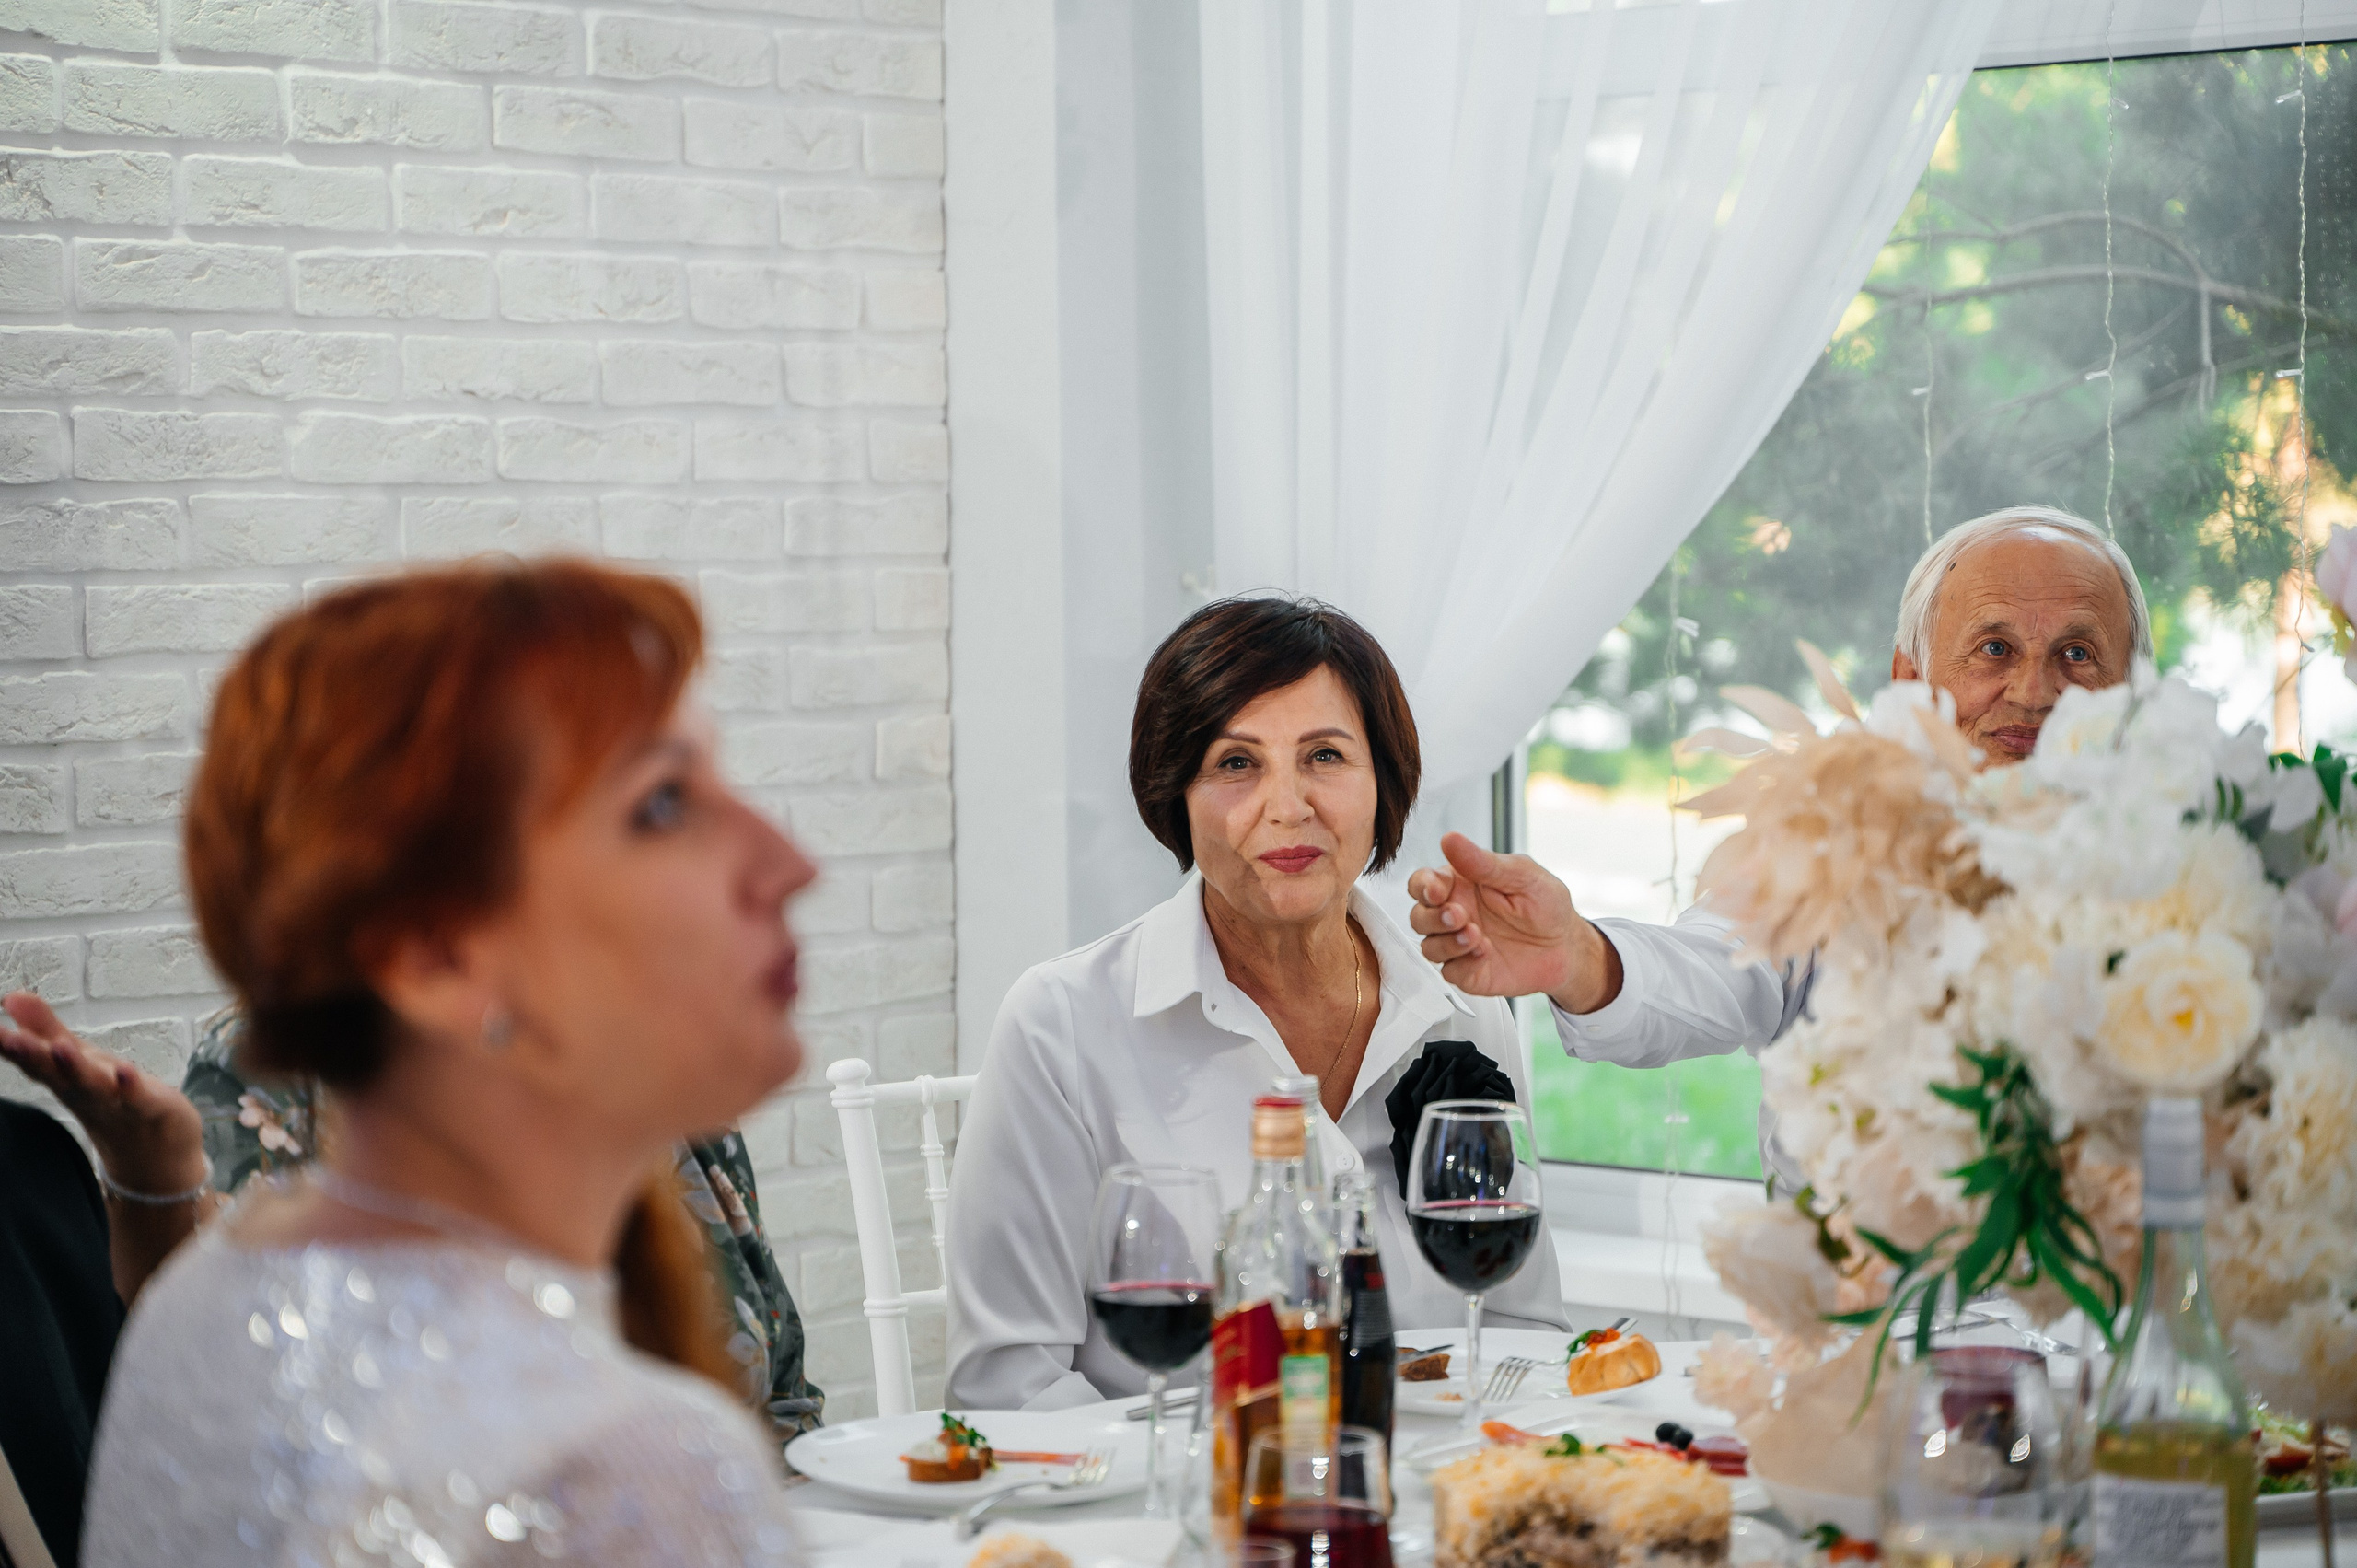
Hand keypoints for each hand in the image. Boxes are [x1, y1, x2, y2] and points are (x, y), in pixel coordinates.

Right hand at [1, 991, 208, 1197]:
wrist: (156, 1153)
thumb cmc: (110, 1097)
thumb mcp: (77, 1059)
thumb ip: (44, 1029)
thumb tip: (10, 997)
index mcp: (62, 1077)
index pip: (31, 1059)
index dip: (8, 1045)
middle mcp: (83, 1090)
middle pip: (55, 1072)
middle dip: (32, 1055)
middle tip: (10, 1038)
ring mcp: (115, 1100)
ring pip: (91, 1083)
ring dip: (75, 1067)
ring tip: (60, 1046)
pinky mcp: (150, 1106)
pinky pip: (138, 1097)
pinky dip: (131, 1085)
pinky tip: (125, 1070)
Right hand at [1405, 833, 1623, 1012]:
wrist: (1568, 946)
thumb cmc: (1546, 905)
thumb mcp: (1522, 875)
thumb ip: (1483, 862)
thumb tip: (1451, 839)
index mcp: (1461, 885)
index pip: (1424, 883)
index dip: (1423, 886)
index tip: (1437, 890)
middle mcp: (1456, 914)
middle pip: (1419, 917)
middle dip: (1433, 917)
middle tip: (1458, 915)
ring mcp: (1460, 945)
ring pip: (1429, 947)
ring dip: (1447, 942)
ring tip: (1475, 935)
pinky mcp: (1470, 972)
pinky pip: (1450, 973)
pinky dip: (1463, 964)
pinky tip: (1484, 953)